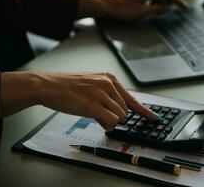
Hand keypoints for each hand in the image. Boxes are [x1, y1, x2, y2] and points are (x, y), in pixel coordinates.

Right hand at [0, 72, 155, 130]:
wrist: (50, 85)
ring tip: (96, 115)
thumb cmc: (69, 86)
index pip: (132, 98)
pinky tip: (96, 119)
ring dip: (110, 121)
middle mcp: (108, 85)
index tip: (153, 118)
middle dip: (116, 117)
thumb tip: (116, 113)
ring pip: (120, 117)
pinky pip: (111, 121)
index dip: (144, 110)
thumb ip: (107, 96)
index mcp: (109, 79)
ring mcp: (101, 95)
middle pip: (126, 111)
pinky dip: (106, 124)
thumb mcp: (92, 84)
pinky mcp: (93, 106)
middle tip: (101, 114)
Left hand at [77, 0, 186, 19]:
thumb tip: (165, 8)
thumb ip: (156, 9)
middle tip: (173, 10)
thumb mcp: (142, 12)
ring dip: (161, 2)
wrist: (109, 7)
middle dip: (170, 1)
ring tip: (160, 11)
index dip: (177, 1)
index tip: (184, 7)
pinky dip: (154, 2)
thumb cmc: (123, 10)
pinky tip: (151, 9)